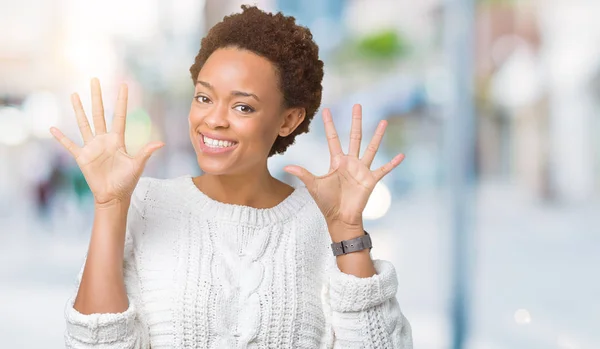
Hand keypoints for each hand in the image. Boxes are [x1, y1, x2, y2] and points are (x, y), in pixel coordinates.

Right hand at [50, 78, 163, 206]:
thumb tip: (161, 143)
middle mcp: (104, 140)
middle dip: (97, 97)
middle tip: (94, 79)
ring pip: (84, 124)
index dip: (121, 100)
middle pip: (99, 114)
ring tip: (74, 94)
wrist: (114, 196)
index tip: (123, 85)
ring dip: (79, 110)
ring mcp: (92, 147)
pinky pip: (70, 145)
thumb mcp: (137, 165)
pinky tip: (53, 128)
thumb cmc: (127, 182)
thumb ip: (146, 152)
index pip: (120, 116)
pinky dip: (61, 138)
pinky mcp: (82, 157)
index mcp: (118, 140)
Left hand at [284, 104, 403, 239]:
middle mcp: (350, 162)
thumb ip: (303, 174)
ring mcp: (362, 170)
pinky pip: (383, 169)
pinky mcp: (371, 180)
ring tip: (383, 121)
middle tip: (357, 105)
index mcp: (337, 161)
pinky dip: (393, 163)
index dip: (329, 125)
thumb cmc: (326, 203)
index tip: (326, 110)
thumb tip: (285, 166)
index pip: (333, 138)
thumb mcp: (314, 185)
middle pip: (354, 137)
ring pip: (371, 148)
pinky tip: (401, 155)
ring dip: (377, 135)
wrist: (340, 218)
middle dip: (356, 121)